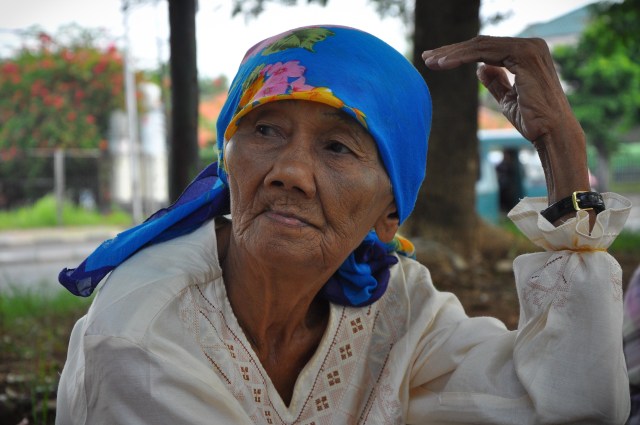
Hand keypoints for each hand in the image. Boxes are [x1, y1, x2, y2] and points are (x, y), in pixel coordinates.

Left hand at [422, 36, 576, 143]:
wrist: (551, 133)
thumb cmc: (533, 120)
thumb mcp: (508, 98)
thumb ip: (496, 81)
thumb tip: (480, 68)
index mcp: (528, 54)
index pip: (488, 48)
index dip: (461, 54)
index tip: (437, 62)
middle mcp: (531, 46)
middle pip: (482, 43)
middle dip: (452, 50)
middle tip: (427, 57)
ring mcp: (529, 48)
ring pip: (480, 46)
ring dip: (452, 54)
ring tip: (431, 62)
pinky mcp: (524, 56)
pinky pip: (485, 53)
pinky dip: (462, 58)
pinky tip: (443, 65)